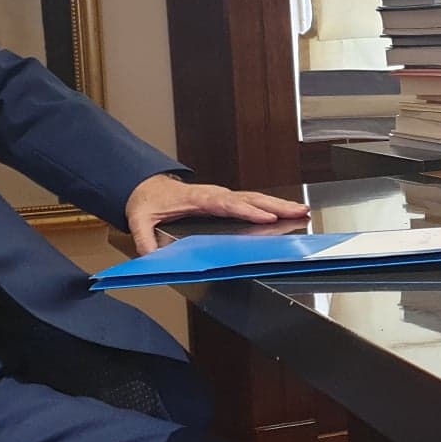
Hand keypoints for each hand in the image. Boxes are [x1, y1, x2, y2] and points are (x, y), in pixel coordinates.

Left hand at [126, 173, 309, 254]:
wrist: (146, 186)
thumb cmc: (146, 201)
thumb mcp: (139, 219)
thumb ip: (144, 238)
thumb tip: (150, 256)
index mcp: (196, 199)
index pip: (225, 203)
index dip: (246, 210)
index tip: (265, 216)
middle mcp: (214, 195)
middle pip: (248, 198)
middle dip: (274, 205)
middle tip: (297, 211)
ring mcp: (222, 196)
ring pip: (254, 198)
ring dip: (279, 204)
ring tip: (302, 211)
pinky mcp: (226, 201)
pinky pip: (251, 202)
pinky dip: (271, 206)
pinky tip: (287, 212)